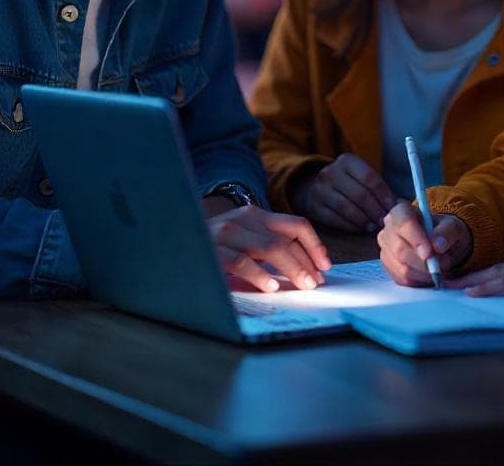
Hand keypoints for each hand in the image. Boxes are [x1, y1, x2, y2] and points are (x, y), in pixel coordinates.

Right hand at [207, 205, 330, 292]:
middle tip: (315, 283)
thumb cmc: (218, 247)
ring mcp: (229, 232)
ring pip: (270, 248)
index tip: (326, 266)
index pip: (297, 225)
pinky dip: (260, 275)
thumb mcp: (247, 241)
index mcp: (258, 215)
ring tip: (302, 285)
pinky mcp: (214, 249)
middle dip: (305, 263)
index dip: (315, 245)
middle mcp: (246, 218)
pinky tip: (271, 287)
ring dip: (291, 269)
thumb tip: (307, 271)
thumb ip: (270, 248)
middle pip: (286, 240)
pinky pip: (242, 262)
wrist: (177, 239)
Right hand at [294, 153, 395, 231]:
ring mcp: (320, 190)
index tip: (393, 208)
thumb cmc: (346, 183)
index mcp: (347, 161)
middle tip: (385, 221)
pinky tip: (360, 229)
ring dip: (364, 220)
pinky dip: (350, 226)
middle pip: (360, 195)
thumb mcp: (359, 175)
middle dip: (375, 211)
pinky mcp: (314, 207)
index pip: (370, 178)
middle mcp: (331, 172)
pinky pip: (335, 219)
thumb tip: (399, 203)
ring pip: (347, 208)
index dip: (384, 195)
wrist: (313, 186)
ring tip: (374, 227)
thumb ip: (377, 187)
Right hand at [377, 201, 471, 285]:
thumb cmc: (444, 232)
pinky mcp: (389, 268)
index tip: (429, 253)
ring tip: (438, 267)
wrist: (441, 246)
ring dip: (424, 273)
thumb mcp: (453, 227)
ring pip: (402, 268)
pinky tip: (428, 273)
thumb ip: (447, 232)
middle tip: (443, 262)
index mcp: (401, 212)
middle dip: (423, 261)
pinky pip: (403, 280)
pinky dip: (419, 280)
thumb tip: (437, 244)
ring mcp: (386, 250)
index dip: (416, 239)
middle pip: (400, 249)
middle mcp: (388, 229)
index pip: (403, 223)